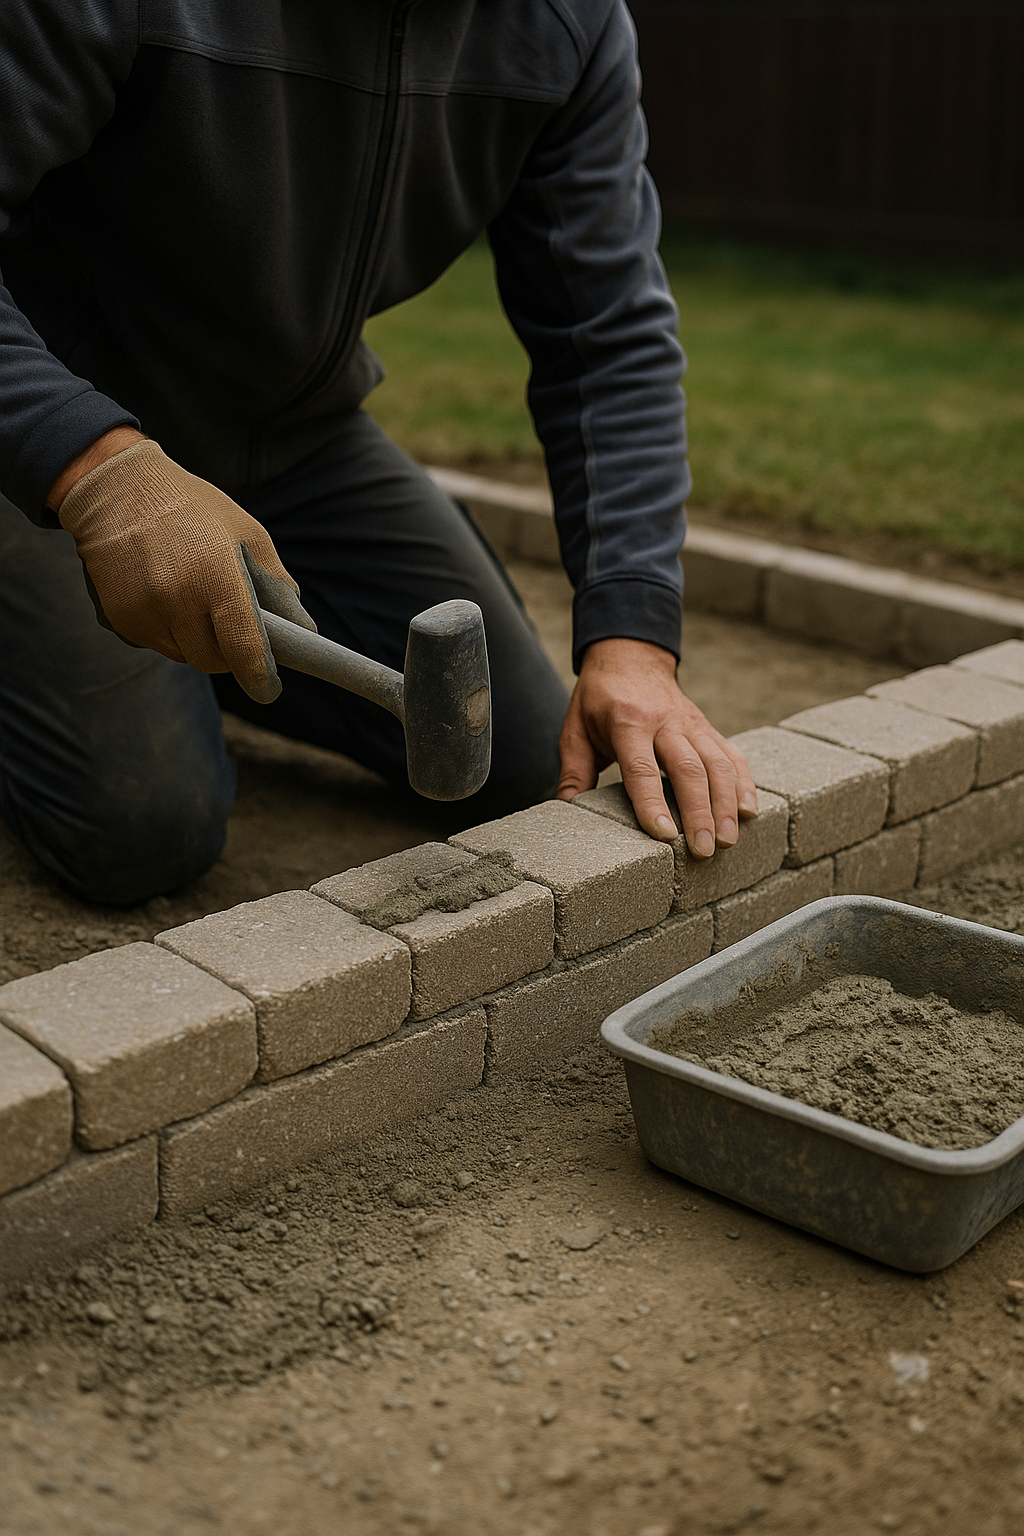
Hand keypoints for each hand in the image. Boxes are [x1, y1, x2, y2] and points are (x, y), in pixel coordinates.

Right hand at [50, 434, 314, 703]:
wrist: (116, 488)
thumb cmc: (195, 509)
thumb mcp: (248, 534)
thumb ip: (277, 585)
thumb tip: (302, 631)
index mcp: (217, 575)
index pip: (243, 647)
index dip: (259, 677)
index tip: (269, 689)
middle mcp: (177, 597)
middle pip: (212, 661)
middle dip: (229, 656)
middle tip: (234, 634)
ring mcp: (143, 610)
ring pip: (183, 656)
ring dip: (196, 642)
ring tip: (194, 601)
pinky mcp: (119, 618)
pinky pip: (156, 645)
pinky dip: (168, 633)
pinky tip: (164, 596)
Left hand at [556, 636, 757, 856]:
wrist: (630, 656)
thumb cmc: (599, 700)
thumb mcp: (575, 731)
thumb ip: (574, 773)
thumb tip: (568, 813)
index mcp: (627, 721)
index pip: (641, 768)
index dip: (652, 802)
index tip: (664, 834)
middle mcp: (664, 722)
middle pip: (688, 769)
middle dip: (700, 812)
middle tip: (703, 849)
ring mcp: (691, 723)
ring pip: (717, 763)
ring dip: (726, 804)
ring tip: (727, 840)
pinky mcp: (707, 727)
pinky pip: (731, 754)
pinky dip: (744, 783)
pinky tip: (749, 812)